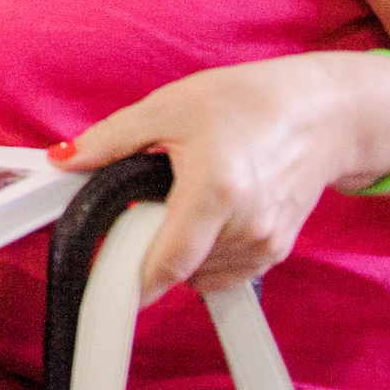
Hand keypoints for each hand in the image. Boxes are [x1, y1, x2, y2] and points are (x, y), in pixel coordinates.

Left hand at [55, 53, 389, 304]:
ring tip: (189, 200)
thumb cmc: (249, 104)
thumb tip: (66, 160)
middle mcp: (247, 226)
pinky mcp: (277, 251)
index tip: (106, 286)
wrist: (322, 114)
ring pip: (201, 273)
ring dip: (182, 250)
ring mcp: (266, 244)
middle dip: (152, 244)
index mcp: (216, 190)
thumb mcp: (169, 107)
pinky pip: (226, 271)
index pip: (169, 261)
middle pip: (180, 265)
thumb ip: (111, 139)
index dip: (134, 281)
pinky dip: (208, 253)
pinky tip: (211, 215)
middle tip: (149, 206)